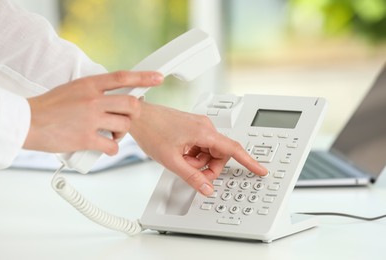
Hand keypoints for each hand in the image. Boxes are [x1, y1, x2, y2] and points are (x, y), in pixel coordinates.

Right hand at [24, 71, 162, 154]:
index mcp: (89, 84)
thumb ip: (95, 90)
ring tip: (110, 133)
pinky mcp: (86, 138)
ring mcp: (90, 119)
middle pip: (131, 104)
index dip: (143, 78)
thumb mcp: (74, 89)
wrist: (28, 122)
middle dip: (134, 113)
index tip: (158, 78)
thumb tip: (113, 95)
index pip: (123, 77)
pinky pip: (113, 146)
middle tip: (127, 118)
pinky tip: (105, 146)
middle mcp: (93, 100)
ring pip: (124, 125)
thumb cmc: (50, 106)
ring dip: (122, 132)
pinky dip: (112, 148)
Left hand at [129, 102, 267, 195]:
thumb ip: (192, 176)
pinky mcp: (193, 127)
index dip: (249, 161)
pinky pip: (201, 146)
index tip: (260, 169)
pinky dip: (193, 154)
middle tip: (189, 169)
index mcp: (204, 132)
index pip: (234, 149)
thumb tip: (207, 188)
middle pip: (220, 154)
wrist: (138, 116)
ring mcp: (199, 126)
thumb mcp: (172, 160)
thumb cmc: (152, 131)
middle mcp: (205, 126)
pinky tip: (180, 153)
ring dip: (198, 161)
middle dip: (207, 166)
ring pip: (209, 151)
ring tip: (179, 159)